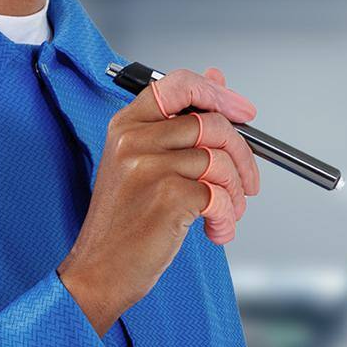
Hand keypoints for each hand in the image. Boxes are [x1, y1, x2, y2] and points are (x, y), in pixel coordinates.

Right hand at [57, 66, 258, 335]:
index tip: (242, 112)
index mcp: (126, 124)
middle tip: (246, 181)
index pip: (179, 84)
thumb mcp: (143, 160)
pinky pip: (219, 195)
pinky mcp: (167, 197)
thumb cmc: (124, 219)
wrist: (100, 270)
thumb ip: (179, 119)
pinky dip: (227, 216)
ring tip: (226, 212)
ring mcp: (149, 167)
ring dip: (235, 193)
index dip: (218, 93)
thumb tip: (216, 77)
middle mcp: (134, 139)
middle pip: (210, 123)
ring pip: (219, 161)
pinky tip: (216, 229)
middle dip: (241, 155)